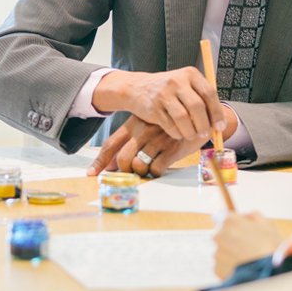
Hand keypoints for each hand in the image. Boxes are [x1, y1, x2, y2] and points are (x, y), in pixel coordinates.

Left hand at [87, 117, 201, 177]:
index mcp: (134, 123)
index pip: (112, 143)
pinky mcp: (173, 148)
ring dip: (141, 173)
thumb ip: (130, 142)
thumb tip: (110, 165)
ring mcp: (158, 139)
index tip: (91, 174)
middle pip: (123, 158)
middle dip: (124, 171)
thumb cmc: (169, 125)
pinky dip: (157, 172)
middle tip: (133, 173)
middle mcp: (143, 130)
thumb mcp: (148, 126)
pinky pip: (157, 168)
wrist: (200, 116)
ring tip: (150, 169)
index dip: (99, 161)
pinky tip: (162, 167)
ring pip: (139, 165)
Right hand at [92, 68, 227, 142]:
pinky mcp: (153, 108)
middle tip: (204, 134)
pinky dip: (177, 133)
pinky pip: (170, 126)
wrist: (137, 88)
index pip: (209, 93)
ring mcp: (163, 94)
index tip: (220, 126)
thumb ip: (202, 99)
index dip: (217, 112)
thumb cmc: (168, 90)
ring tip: (191, 135)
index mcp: (189, 74)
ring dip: (191, 132)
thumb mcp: (185, 85)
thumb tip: (220, 123)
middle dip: (204, 125)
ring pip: (183, 118)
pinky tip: (178, 132)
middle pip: (197, 107)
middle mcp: (177, 81)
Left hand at [213, 211, 283, 280]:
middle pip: (224, 235)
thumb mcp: (268, 225)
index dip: (237, 224)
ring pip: (223, 251)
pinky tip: (243, 269)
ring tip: (248, 261)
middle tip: (249, 248)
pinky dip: (230, 267)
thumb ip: (254, 216)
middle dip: (234, 239)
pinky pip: (223, 265)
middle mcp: (219, 235)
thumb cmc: (271, 248)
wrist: (270, 275)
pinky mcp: (217, 268)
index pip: (227, 217)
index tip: (245, 231)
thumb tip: (246, 216)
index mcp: (230, 222)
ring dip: (232, 254)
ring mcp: (217, 253)